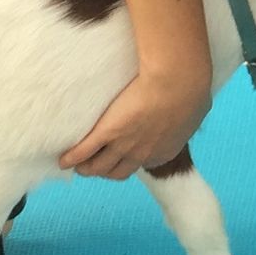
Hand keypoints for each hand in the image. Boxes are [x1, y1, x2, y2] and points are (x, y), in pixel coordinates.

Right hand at [59, 67, 209, 180]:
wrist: (178, 82)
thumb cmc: (192, 89)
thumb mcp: (193, 108)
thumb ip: (187, 114)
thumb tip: (193, 106)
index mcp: (163, 152)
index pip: (141, 165)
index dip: (129, 163)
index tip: (122, 158)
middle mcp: (142, 154)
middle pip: (116, 172)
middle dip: (105, 171)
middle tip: (94, 165)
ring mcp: (123, 145)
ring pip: (97, 167)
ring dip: (86, 167)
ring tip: (76, 164)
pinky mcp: (107, 131)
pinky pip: (83, 151)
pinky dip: (71, 158)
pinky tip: (62, 159)